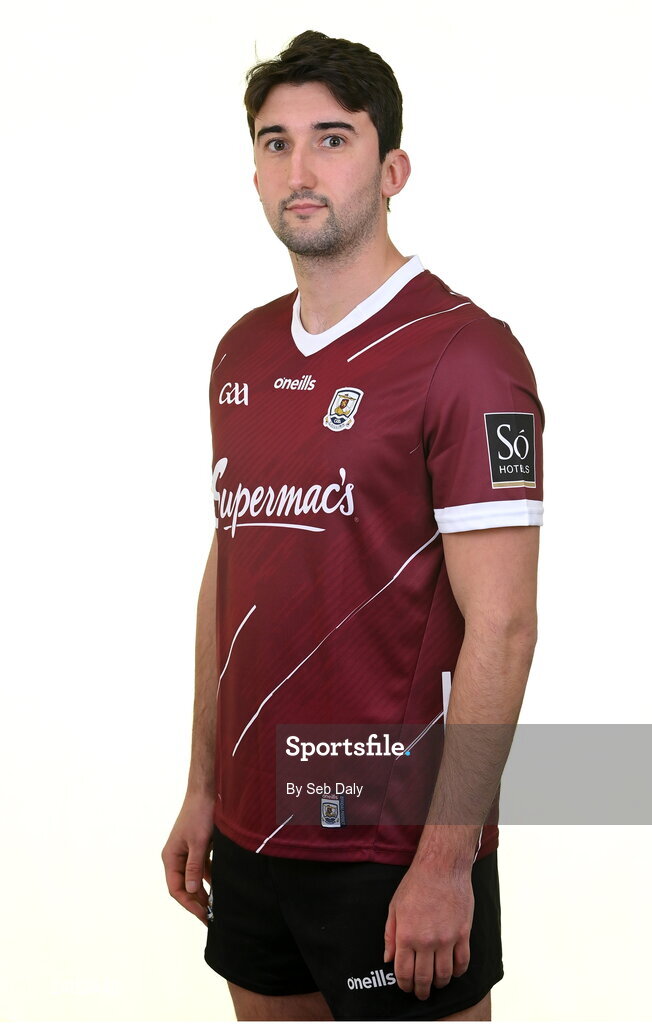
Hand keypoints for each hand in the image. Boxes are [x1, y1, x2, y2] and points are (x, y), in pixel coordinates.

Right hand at [161, 790, 214, 924]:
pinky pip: (202, 868)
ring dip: (204, 891)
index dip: (189, 904)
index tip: (203, 915)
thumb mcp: (199, 842)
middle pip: (185, 886)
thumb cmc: (200, 814)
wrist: (207, 791)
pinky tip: (220, 886)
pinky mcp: (198, 847)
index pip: (177, 889)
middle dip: (197, 901)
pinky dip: (210, 877)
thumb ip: (194, 866)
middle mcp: (176, 857)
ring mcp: (187, 852)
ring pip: (194, 879)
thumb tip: (191, 890)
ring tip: (216, 905)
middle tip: (212, 916)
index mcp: (171, 857)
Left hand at [383, 861, 473, 1000]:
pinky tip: (453, 971)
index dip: (404, 985)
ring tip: (437, 984)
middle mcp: (426, 940)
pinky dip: (457, 972)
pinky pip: (462, 962)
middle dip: (421, 990)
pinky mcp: (463, 934)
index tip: (406, 987)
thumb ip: (390, 935)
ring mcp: (447, 939)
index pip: (404, 972)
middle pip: (424, 978)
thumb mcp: (394, 907)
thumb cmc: (416, 884)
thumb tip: (388, 958)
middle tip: (421, 993)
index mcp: (407, 934)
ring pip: (444, 975)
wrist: (442, 867)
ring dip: (439, 984)